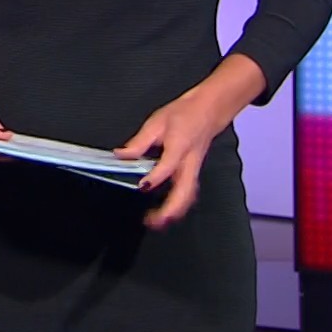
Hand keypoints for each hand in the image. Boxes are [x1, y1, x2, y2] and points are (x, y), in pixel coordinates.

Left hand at [115, 87, 232, 228]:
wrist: (209, 110)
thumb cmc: (183, 114)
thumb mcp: (157, 121)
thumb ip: (139, 141)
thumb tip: (121, 154)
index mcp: (180, 146)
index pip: (168, 166)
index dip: (155, 178)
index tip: (141, 187)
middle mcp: (189, 163)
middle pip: (184, 192)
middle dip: (169, 210)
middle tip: (151, 220)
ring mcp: (194, 170)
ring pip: (188, 197)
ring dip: (174, 212)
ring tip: (156, 222)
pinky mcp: (193, 173)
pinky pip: (189, 194)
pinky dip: (179, 206)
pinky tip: (166, 212)